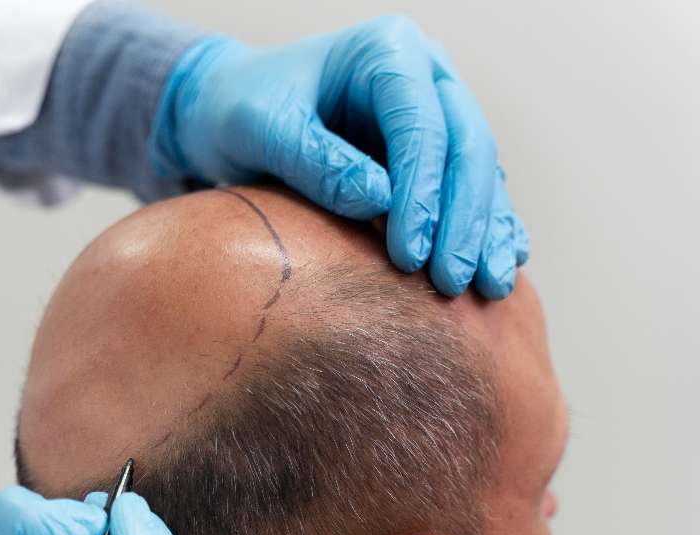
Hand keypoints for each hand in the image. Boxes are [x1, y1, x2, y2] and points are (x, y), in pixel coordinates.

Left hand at [153, 15, 527, 298]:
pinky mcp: (435, 151)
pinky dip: (487, 227)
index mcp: (386, 50)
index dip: (422, 192)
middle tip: (452, 282)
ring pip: (481, 170)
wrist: (230, 112)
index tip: (409, 256)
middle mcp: (425, 73)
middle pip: (467, 145)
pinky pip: (474, 189)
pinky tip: (501, 265)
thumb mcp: (262, 129)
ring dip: (486, 230)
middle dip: (464, 218)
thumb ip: (316, 161)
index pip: (421, 123)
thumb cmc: (240, 111)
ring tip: (491, 287)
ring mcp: (437, 110)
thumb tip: (379, 201)